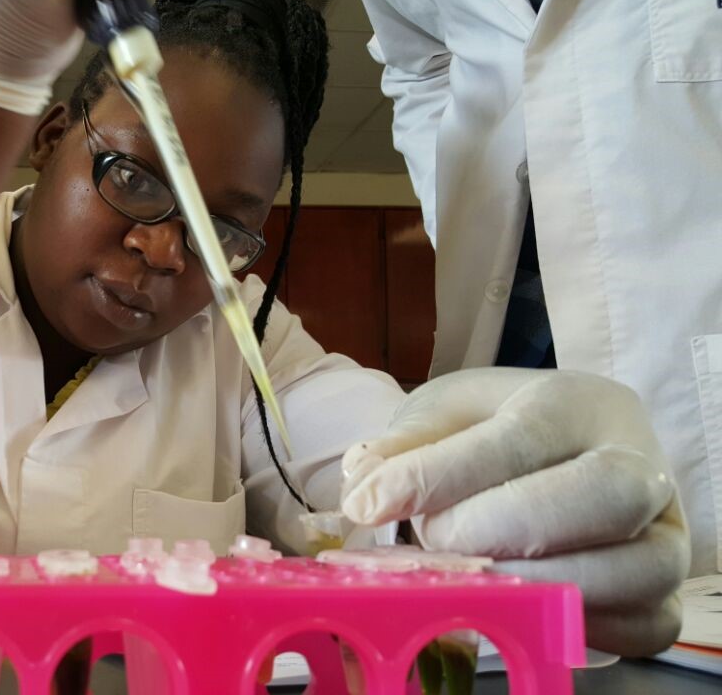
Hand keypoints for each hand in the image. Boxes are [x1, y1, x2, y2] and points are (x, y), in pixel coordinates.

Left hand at [340, 368, 689, 656]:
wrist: (554, 454)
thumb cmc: (490, 431)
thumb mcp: (441, 415)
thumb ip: (404, 444)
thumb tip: (364, 483)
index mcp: (577, 403)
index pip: (520, 437)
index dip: (439, 476)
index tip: (370, 503)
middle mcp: (638, 463)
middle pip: (603, 495)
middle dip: (503, 527)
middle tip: (434, 538)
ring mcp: (663, 531)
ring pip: (638, 568)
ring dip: (539, 584)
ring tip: (470, 576)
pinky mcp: (664, 593)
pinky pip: (645, 624)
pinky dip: (577, 626)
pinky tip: (517, 607)